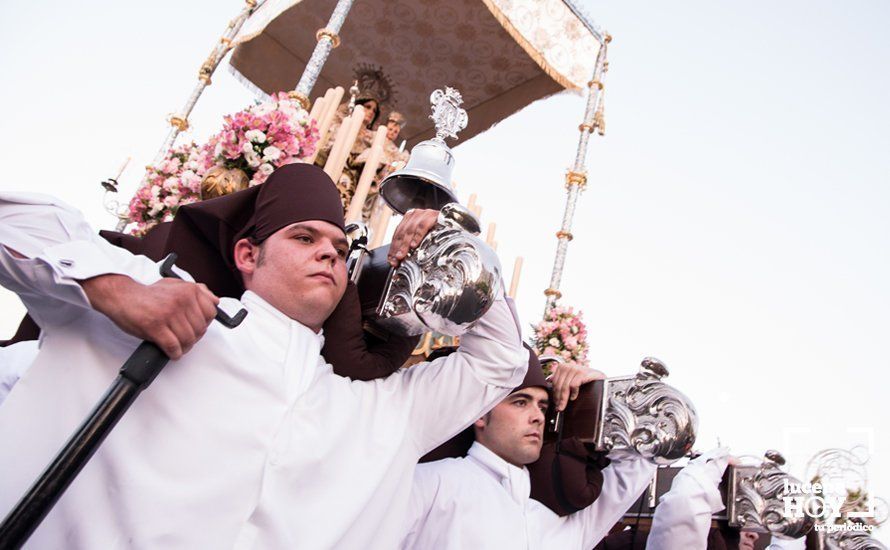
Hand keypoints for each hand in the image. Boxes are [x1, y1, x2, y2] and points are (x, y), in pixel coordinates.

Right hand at [81, 274, 218, 359]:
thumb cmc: (148, 294)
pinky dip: (174, 354)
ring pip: (188, 340)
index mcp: (188, 290)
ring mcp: (169, 314)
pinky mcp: (155, 326)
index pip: (211, 313)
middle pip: (200, 329)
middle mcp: (181, 300)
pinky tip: (171, 352)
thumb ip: (198, 291)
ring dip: (184, 348)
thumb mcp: (176, 285)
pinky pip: (173, 346)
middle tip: (185, 340)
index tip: (196, 327)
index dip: (204, 324)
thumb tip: (216, 300)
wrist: (121, 295)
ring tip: (178, 347)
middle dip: (193, 338)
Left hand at [388, 209, 438, 266]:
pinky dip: (417, 236)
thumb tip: (399, 259)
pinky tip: (414, 245)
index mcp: (410, 218)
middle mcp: (415, 214)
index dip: (393, 247)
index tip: (391, 260)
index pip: (397, 233)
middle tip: (395, 260)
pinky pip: (422, 226)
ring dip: (405, 244)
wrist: (457, 221)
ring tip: (402, 255)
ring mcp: (424, 213)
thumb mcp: (423, 237)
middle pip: (402, 232)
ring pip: (410, 230)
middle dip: (397, 248)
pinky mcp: (433, 215)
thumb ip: (411, 244)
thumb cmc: (440, 231)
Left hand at [549, 362, 605, 411]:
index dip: (554, 394)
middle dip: (558, 399)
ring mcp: (575, 369)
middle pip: (559, 385)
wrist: (599, 376)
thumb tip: (549, 382)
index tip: (555, 403)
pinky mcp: (582, 373)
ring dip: (564, 399)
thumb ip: (561, 379)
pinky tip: (574, 397)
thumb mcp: (571, 378)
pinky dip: (573, 393)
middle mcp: (567, 366)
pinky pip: (573, 385)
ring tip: (563, 406)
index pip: (554, 383)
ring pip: (565, 387)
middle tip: (559, 408)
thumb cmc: (585, 378)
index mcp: (562, 366)